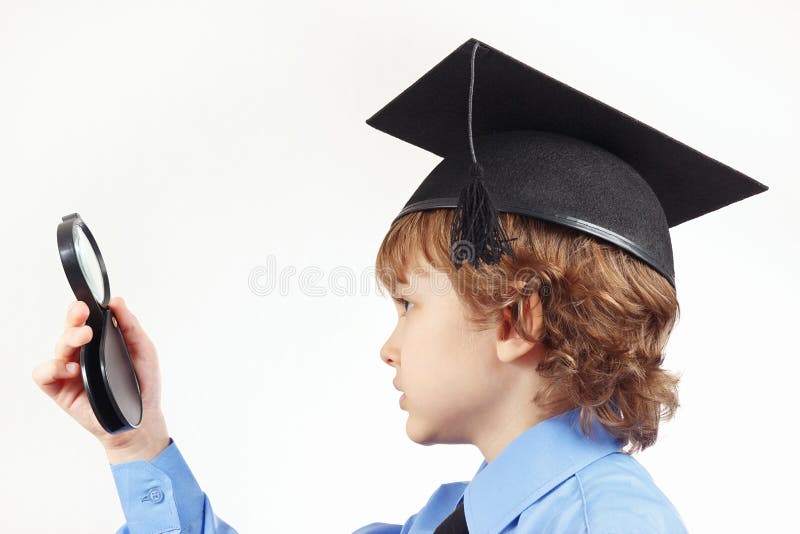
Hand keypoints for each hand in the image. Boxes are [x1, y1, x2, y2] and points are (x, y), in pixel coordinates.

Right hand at [32, 297, 170, 463]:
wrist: (140, 418)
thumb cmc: (142, 384)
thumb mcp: (144, 351)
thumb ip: (131, 327)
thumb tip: (117, 302)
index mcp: (100, 342)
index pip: (85, 321)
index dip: (81, 311)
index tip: (87, 304)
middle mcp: (83, 354)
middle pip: (69, 331)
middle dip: (73, 320)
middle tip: (82, 314)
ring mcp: (70, 372)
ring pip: (58, 349)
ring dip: (68, 339)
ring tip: (84, 338)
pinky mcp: (61, 390)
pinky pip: (44, 375)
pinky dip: (52, 368)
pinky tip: (71, 369)